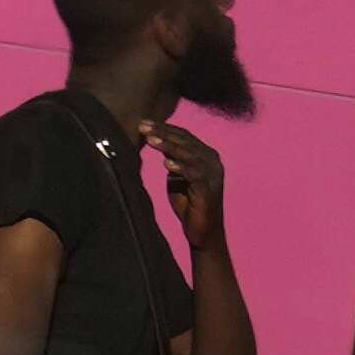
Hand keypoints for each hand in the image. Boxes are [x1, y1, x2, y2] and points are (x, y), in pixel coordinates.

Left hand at [149, 126, 229, 250]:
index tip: (142, 122)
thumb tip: (153, 139)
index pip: (183, 136)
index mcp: (205, 155)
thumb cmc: (188, 202)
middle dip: (163, 132)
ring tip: (150, 139)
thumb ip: (171, 158)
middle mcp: (212, 161)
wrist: (202, 231)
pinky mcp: (209, 189)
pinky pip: (195, 174)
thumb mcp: (176, 176)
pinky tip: (166, 163)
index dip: (163, 128)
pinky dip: (181, 166)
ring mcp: (213, 175)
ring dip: (169, 145)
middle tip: (142, 125)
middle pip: (185, 141)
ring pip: (189, 154)